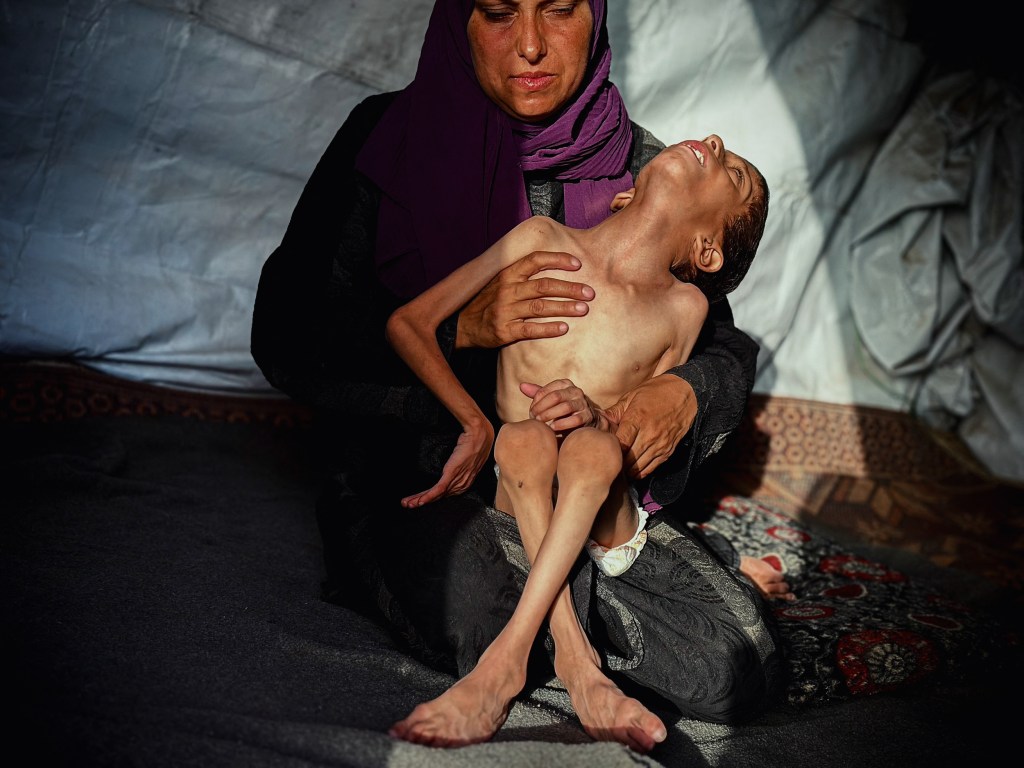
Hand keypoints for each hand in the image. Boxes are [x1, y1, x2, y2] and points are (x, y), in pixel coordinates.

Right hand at [400, 420, 494, 507]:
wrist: (478, 434)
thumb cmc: (473, 443)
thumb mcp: (464, 458)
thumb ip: (456, 465)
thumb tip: (448, 467)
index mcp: (465, 482)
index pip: (445, 494)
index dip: (431, 498)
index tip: (419, 500)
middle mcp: (462, 484)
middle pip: (439, 497)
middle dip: (422, 501)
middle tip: (409, 504)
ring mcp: (457, 480)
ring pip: (436, 495)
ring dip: (420, 500)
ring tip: (408, 503)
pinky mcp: (452, 474)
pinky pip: (438, 489)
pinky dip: (428, 496)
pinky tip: (419, 500)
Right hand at [455, 250, 594, 349]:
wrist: (461, 325)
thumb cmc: (488, 301)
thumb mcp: (500, 281)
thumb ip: (522, 273)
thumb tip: (553, 264)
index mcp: (508, 274)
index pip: (535, 260)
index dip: (558, 260)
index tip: (578, 264)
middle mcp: (507, 290)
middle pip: (544, 285)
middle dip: (570, 288)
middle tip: (590, 293)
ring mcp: (505, 311)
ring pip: (540, 307)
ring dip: (564, 307)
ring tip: (583, 309)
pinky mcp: (504, 331)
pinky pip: (530, 329)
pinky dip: (548, 329)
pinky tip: (564, 328)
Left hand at [520, 380, 607, 432]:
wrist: (585, 421)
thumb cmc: (563, 409)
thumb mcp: (551, 400)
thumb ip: (538, 393)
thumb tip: (521, 386)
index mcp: (565, 384)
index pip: (545, 390)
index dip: (535, 402)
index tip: (530, 412)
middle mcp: (575, 391)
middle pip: (555, 396)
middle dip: (542, 408)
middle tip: (534, 418)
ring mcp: (583, 403)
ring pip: (565, 407)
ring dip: (550, 415)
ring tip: (541, 423)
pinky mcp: (588, 416)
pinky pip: (575, 419)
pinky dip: (562, 424)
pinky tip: (553, 428)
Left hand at [604, 376, 696, 478]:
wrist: (686, 393)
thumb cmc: (656, 392)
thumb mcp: (632, 396)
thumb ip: (614, 412)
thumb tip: (598, 420)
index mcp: (637, 419)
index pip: (619, 444)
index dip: (609, 449)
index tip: (603, 448)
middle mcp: (649, 434)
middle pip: (627, 459)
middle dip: (616, 461)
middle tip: (608, 459)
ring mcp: (660, 444)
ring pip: (638, 467)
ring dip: (627, 469)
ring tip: (619, 465)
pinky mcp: (668, 451)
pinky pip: (651, 468)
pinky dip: (640, 471)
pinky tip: (633, 468)